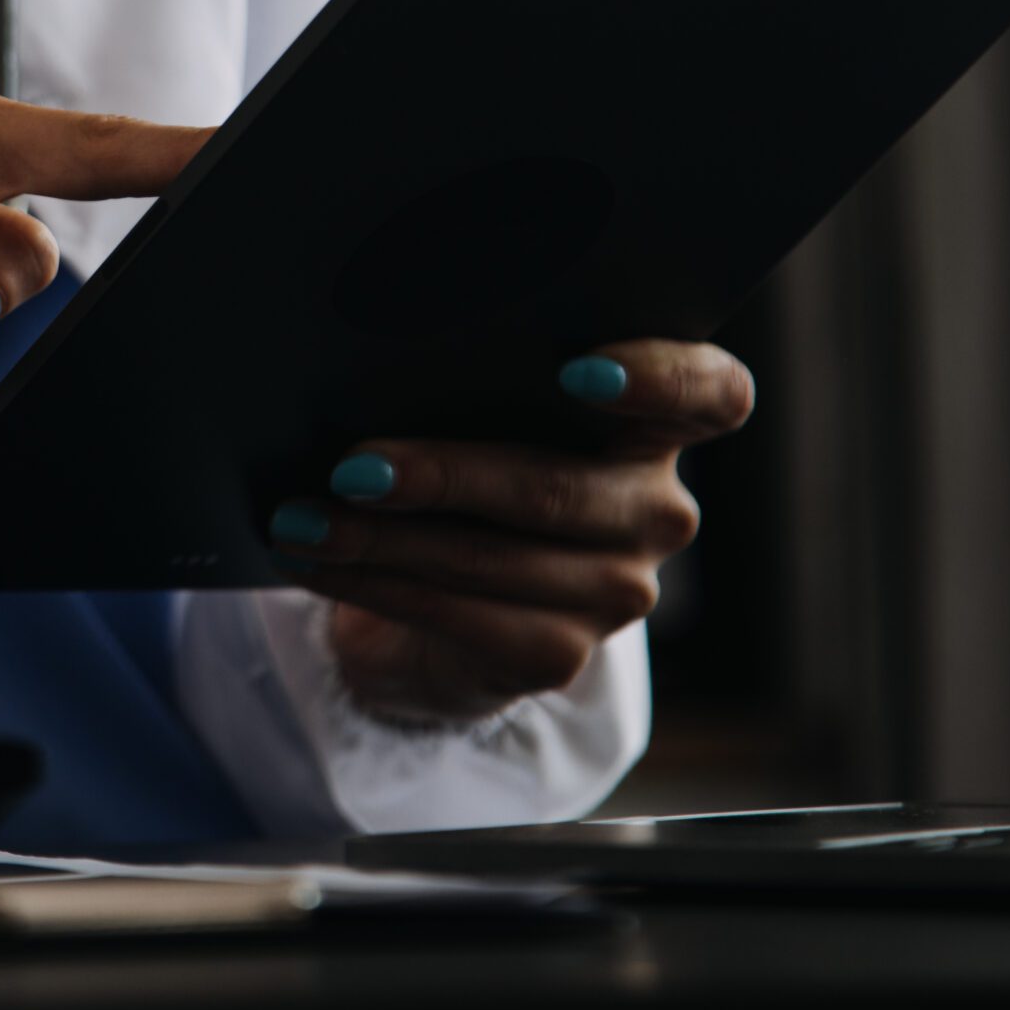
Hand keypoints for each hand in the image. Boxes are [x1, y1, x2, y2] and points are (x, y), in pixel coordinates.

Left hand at [269, 339, 753, 724]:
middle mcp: (654, 510)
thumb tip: (364, 354)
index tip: (575, 371)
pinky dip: (369, 583)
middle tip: (353, 466)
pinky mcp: (557, 655)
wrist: (438, 591)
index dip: (659, 377)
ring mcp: (616, 591)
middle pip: (558, 489)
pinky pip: (456, 617)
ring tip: (299, 519)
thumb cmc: (458, 454)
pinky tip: (307, 559)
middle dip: (442, 476)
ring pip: (490, 559)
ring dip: (376, 540)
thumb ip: (467, 373)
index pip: (710, 393)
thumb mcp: (473, 405)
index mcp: (654, 423)